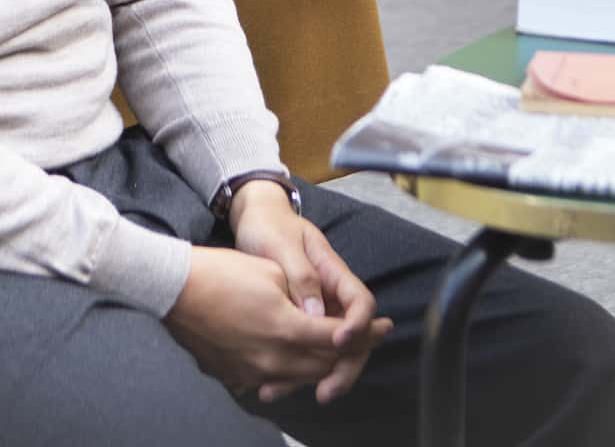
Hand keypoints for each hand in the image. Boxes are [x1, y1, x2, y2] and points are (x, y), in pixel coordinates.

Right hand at [165, 238, 390, 407]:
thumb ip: (302, 298)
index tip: (383, 328)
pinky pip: (275, 377)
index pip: (336, 339)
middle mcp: (275, 358)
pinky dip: (292, 371)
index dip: (364, 335)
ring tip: (337, 352)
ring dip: (323, 364)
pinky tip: (297, 361)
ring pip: (301, 375)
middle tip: (369, 341)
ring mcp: (255, 371)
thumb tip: (317, 316)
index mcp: (287, 329)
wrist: (174, 290)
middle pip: (323, 364)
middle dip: (349, 352)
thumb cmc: (221, 272)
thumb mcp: (270, 272)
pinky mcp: (238, 375)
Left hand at [227, 183, 391, 403]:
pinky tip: (270, 385)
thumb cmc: (269, 226)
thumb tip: (316, 314)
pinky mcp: (297, 321)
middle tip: (325, 392)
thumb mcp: (283, 245)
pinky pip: (304, 349)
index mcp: (333, 272)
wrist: (253, 219)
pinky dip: (291, 369)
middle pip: (352, 337)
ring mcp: (316, 310)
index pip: (361, 303)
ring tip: (282, 394)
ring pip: (328, 350)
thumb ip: (301, 277)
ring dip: (315, 376)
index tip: (339, 341)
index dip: (359, 326)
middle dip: (344, 367)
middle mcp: (330, 295)